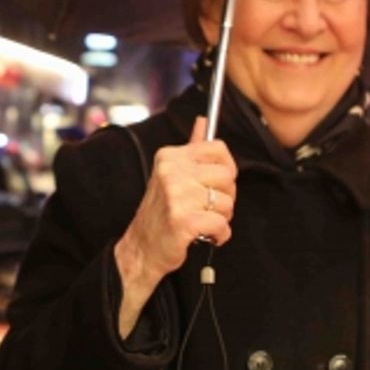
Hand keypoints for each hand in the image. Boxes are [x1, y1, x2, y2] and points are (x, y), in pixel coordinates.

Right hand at [114, 117, 236, 336]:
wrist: (141, 248)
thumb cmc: (161, 212)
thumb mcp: (171, 174)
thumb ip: (191, 148)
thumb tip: (203, 121)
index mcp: (170, 157)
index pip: (218, 148)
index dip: (226, 168)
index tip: (217, 183)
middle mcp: (172, 172)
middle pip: (228, 176)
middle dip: (225, 197)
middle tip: (206, 208)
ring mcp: (176, 195)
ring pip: (227, 202)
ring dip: (221, 218)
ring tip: (202, 222)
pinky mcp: (183, 220)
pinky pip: (221, 224)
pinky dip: (219, 235)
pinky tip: (204, 235)